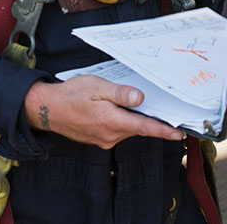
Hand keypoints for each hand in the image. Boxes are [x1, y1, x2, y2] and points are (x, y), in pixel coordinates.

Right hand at [24, 75, 184, 148]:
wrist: (48, 109)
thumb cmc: (70, 95)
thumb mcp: (96, 86)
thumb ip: (120, 94)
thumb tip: (140, 98)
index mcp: (111, 121)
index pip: (144, 127)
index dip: (163, 131)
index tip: (178, 133)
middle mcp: (110, 134)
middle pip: (137, 127)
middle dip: (150, 119)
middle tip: (159, 106)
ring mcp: (104, 139)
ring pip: (127, 128)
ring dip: (132, 118)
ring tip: (127, 102)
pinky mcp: (99, 139)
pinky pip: (117, 130)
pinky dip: (122, 121)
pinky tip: (115, 109)